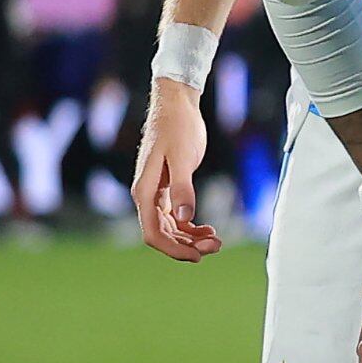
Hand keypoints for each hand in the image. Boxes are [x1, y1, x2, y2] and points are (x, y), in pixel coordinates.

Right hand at [132, 79, 215, 259]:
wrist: (177, 106)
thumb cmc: (177, 128)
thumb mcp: (183, 158)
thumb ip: (183, 188)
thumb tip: (184, 219)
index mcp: (144, 192)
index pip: (153, 233)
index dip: (174, 249)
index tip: (198, 256)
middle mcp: (146, 196)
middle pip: (163, 234)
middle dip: (187, 245)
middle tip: (217, 246)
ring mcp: (157, 193)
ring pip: (170, 227)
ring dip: (191, 238)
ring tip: (217, 240)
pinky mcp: (169, 188)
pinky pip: (176, 216)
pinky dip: (190, 226)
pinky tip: (208, 229)